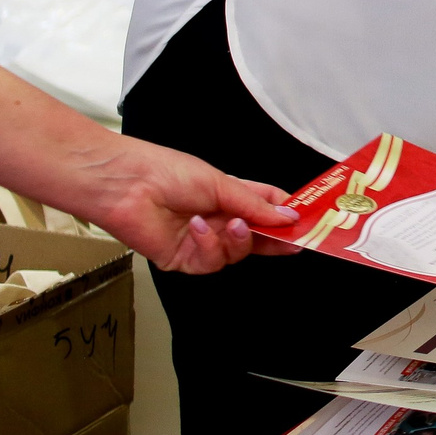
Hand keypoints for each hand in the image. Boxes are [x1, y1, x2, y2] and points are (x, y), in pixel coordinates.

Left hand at [75, 140, 300, 273]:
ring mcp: (202, 241)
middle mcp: (218, 219)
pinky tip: (198, 228)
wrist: (127, 186)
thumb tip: (289, 217)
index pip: (268, 207)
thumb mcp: (222, 183)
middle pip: (258, 236)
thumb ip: (256, 205)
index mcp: (230, 196)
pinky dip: (208, 245)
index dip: (288, 215)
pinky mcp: (184, 259)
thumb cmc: (167, 172)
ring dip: (238, 240)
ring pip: (237, 253)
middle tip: (294, 240)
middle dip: (276, 238)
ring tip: (231, 224)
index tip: (309, 221)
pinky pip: (210, 262)